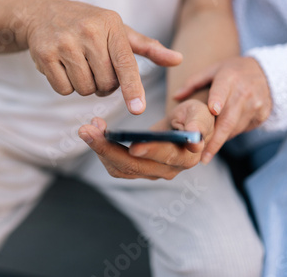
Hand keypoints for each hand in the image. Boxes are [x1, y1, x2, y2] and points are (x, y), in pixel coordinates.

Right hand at [18, 0, 182, 114]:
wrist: (43, 12)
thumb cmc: (89, 24)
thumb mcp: (119, 30)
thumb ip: (148, 48)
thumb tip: (178, 59)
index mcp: (111, 25)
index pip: (125, 63)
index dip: (132, 88)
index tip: (138, 109)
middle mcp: (88, 32)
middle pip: (106, 83)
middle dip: (105, 84)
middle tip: (97, 67)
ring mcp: (64, 43)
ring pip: (85, 89)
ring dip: (86, 86)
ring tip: (80, 66)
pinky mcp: (44, 54)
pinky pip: (64, 89)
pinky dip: (66, 86)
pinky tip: (63, 67)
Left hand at [78, 99, 213, 179]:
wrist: (186, 126)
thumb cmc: (194, 116)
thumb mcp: (200, 113)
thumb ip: (198, 124)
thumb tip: (194, 140)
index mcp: (185, 157)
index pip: (166, 156)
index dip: (150, 150)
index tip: (132, 145)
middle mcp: (168, 170)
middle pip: (135, 166)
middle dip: (108, 149)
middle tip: (87, 130)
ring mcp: (151, 173)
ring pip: (121, 169)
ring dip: (100, 150)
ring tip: (86, 129)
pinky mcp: (138, 170)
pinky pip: (116, 166)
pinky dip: (102, 150)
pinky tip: (94, 132)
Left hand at [174, 57, 271, 163]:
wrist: (266, 72)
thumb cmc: (233, 72)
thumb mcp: (213, 70)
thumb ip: (193, 82)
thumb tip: (175, 97)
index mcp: (229, 77)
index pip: (222, 90)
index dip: (218, 100)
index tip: (213, 110)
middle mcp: (245, 91)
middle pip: (228, 119)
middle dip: (215, 140)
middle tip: (202, 157)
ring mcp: (256, 104)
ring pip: (235, 128)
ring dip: (220, 139)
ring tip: (207, 151)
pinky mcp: (263, 114)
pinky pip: (243, 129)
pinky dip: (231, 134)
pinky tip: (223, 135)